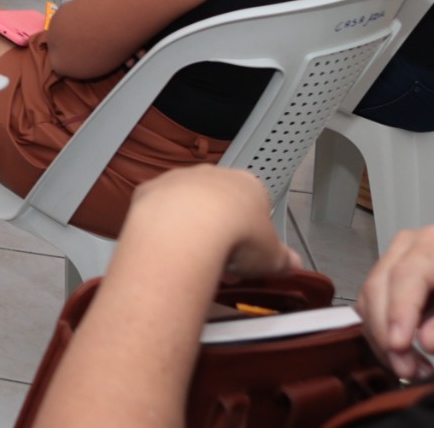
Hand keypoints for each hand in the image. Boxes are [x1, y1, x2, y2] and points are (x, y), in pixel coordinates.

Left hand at [127, 167, 302, 279]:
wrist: (187, 227)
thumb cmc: (235, 236)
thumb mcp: (272, 256)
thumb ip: (283, 258)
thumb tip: (292, 263)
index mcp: (248, 184)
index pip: (253, 209)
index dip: (251, 238)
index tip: (246, 260)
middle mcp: (212, 175)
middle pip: (218, 206)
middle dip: (220, 235)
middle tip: (220, 267)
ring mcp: (179, 178)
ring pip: (186, 206)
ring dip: (190, 230)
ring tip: (193, 261)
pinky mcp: (150, 189)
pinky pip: (158, 209)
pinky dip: (162, 227)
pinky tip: (167, 247)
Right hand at [358, 227, 433, 381]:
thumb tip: (426, 342)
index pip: (408, 275)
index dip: (400, 311)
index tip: (400, 345)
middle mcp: (412, 244)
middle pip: (381, 285)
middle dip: (386, 332)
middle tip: (404, 369)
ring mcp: (397, 256)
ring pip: (370, 296)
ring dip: (381, 336)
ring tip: (407, 368)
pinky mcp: (390, 274)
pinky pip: (371, 301)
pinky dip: (381, 330)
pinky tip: (402, 353)